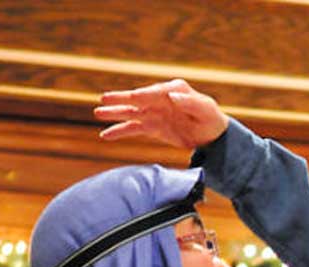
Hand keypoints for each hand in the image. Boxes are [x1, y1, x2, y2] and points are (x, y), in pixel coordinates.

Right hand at [95, 78, 228, 148]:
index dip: (144, 95)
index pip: (154, 92)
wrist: (211, 135)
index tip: (134, 98)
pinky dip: (120, 132)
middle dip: (121, 99)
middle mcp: (159, 99)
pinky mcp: (152, 127)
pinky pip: (133, 129)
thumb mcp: (205, 109)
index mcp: (173, 90)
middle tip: (104, 99)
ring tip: (97, 113)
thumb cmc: (210, 118)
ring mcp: (154, 113)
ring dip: (115, 114)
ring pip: (131, 113)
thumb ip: (190, 102)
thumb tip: (173, 96)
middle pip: (137, 99)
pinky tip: (105, 135)